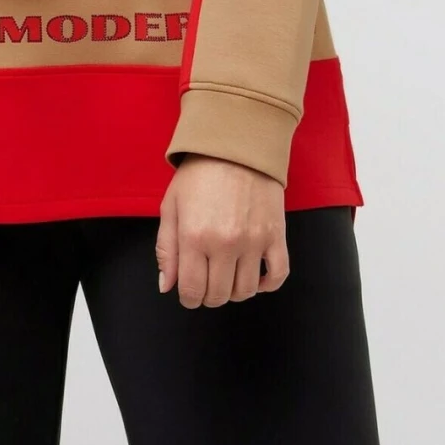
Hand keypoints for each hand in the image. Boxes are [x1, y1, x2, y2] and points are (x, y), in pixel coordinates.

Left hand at [155, 155, 288, 306]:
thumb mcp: (171, 207)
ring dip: (234, 292)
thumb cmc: (199, 174)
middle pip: (219, 295)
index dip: (189, 298)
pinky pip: (278, 275)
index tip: (189, 293)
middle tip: (206, 283)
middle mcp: (225, 243)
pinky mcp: (276, 236)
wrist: (238, 146)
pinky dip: (266, 286)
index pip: (192, 290)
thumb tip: (166, 286)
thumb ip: (166, 250)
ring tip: (227, 277)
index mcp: (194, 236)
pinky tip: (255, 279)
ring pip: (246, 291)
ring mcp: (254, 241)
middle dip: (208, 296)